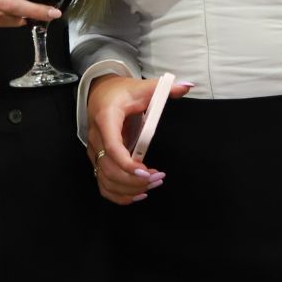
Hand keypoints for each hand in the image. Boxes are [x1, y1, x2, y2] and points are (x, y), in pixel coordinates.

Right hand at [85, 74, 192, 204]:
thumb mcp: (143, 87)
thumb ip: (165, 89)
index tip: (146, 171)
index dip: (126, 163)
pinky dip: (118, 194)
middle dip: (133, 180)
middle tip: (158, 177)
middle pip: (108, 169)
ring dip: (128, 189)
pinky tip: (138, 194)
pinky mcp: (97, 161)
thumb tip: (187, 86)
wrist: (101, 94)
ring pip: (105, 180)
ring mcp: (95, 152)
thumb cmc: (123, 92)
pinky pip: (103, 184)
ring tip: (153, 184)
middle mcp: (97, 139)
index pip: (111, 147)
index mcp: (106, 119)